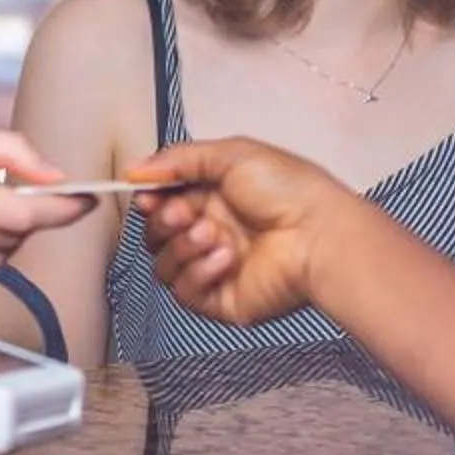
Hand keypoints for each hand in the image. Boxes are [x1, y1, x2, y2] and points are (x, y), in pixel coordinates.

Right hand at [123, 137, 373, 328]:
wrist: (320, 234)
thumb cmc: (288, 190)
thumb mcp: (232, 154)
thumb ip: (179, 159)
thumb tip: (133, 170)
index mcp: (212, 198)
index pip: (161, 202)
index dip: (150, 200)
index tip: (149, 195)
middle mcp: (210, 232)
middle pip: (155, 235)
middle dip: (163, 222)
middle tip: (184, 214)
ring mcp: (214, 268)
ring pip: (164, 265)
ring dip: (182, 247)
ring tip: (214, 235)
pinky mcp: (220, 299)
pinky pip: (185, 292)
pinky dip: (198, 272)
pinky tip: (225, 258)